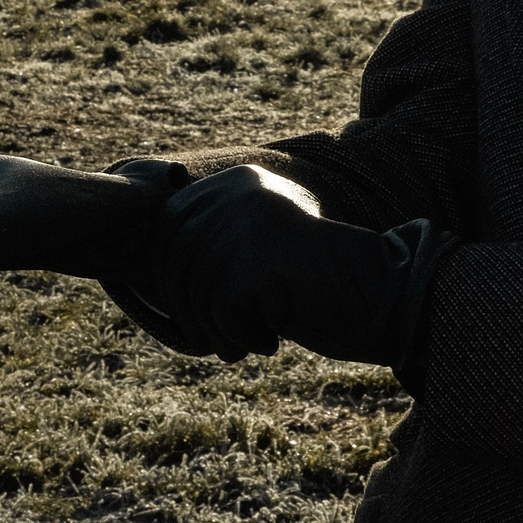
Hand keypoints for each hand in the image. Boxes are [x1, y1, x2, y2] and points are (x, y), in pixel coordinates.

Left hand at [148, 164, 445, 365]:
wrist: (382, 294)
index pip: (165, 230)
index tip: (193, 318)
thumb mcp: (258, 250)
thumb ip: (210, 246)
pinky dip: (241, 339)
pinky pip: (218, 318)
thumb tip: (139, 275)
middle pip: (170, 265)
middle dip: (190, 312)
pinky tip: (273, 338)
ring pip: (193, 297)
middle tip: (229, 337)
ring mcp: (244, 225)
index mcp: (235, 182)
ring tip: (259, 335)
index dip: (167, 282)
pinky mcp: (254, 263)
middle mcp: (235, 193)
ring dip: (219, 332)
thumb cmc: (320, 282)